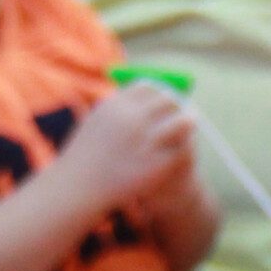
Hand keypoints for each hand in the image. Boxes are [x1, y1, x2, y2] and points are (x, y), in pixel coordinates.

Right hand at [54, 83, 194, 213]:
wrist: (79, 183)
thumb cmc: (87, 152)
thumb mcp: (100, 119)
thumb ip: (123, 105)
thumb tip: (150, 89)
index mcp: (117, 103)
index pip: (150, 87)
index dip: (162, 91)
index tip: (168, 97)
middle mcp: (132, 118)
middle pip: (169, 100)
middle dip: (177, 104)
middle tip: (184, 110)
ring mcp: (145, 141)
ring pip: (182, 122)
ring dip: (189, 120)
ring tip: (192, 122)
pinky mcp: (156, 164)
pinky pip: (181, 149)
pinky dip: (184, 145)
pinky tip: (183, 147)